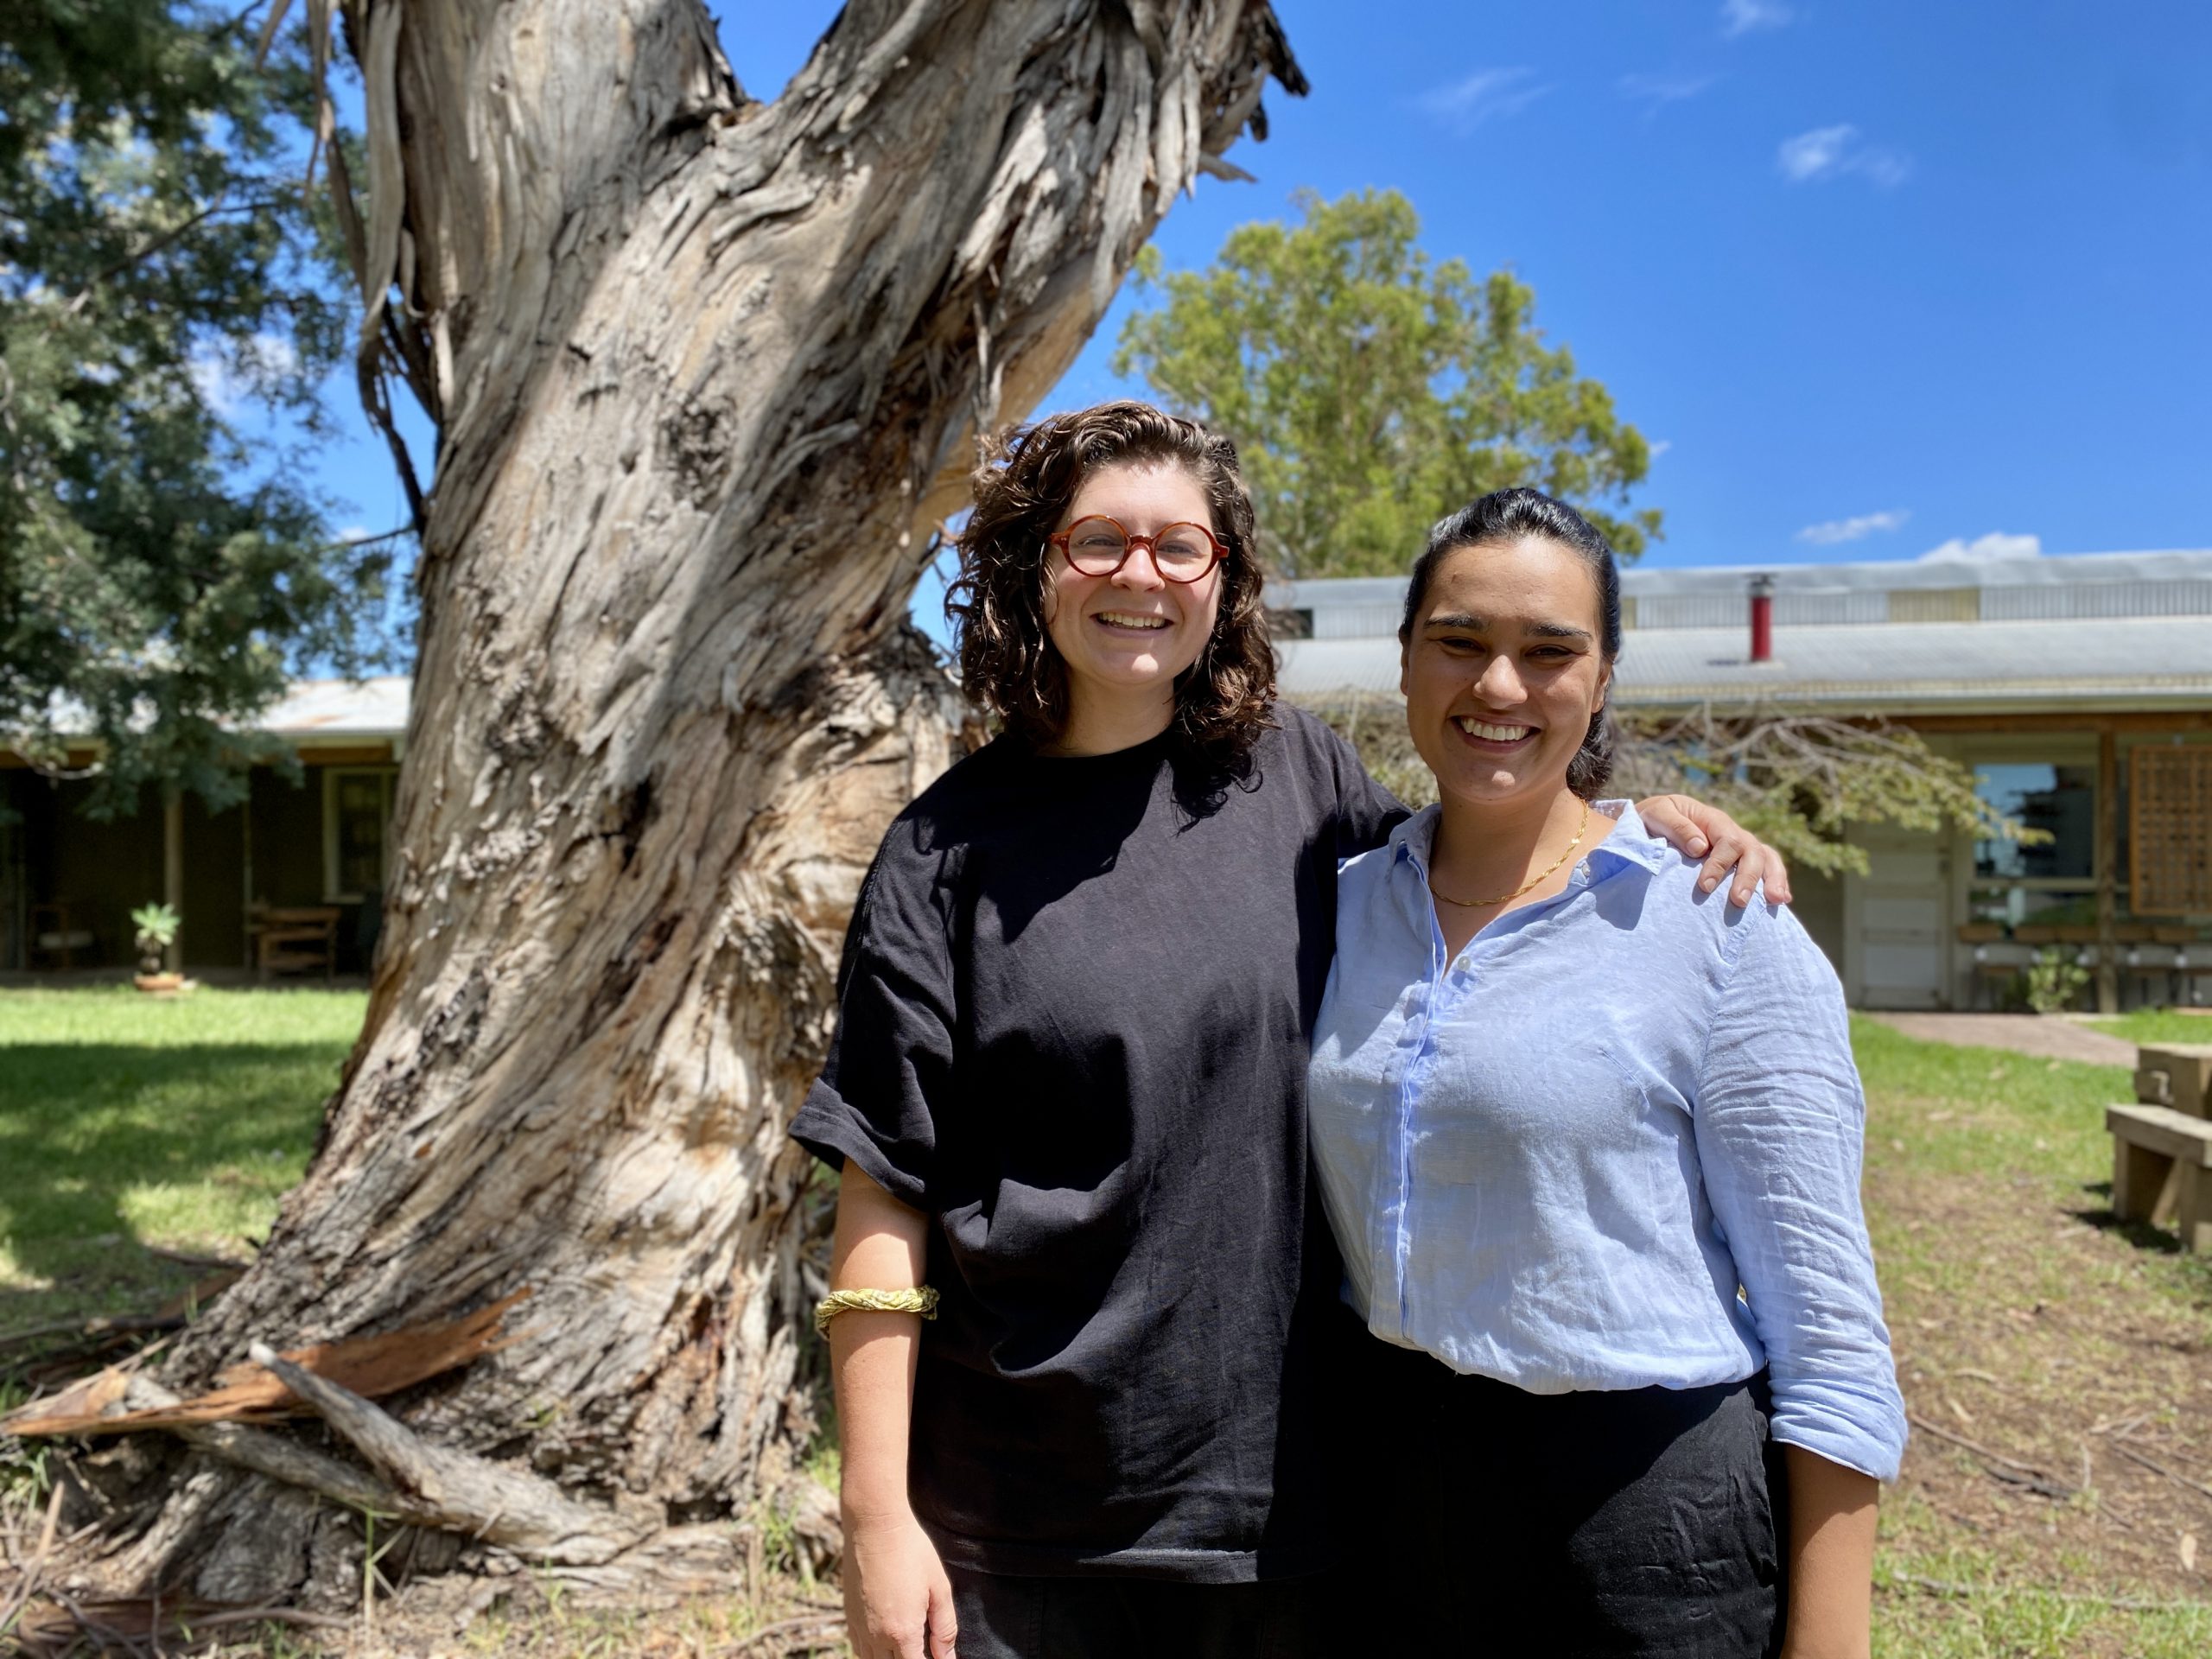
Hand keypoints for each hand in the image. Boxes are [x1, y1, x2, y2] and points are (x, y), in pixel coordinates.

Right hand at [843, 1506, 957, 1658]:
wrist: (875, 1524)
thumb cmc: (912, 1550)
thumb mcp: (939, 1587)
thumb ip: (945, 1627)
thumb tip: (947, 1657)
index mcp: (903, 1631)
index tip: (938, 1655)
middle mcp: (877, 1636)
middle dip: (912, 1658)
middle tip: (926, 1646)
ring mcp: (860, 1628)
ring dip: (892, 1658)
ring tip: (908, 1643)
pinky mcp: (849, 1617)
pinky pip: (859, 1649)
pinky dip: (874, 1652)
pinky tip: (888, 1638)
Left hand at [1636, 794, 1792, 908]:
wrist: (1652, 823)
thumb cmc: (1653, 819)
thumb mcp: (1657, 814)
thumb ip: (1676, 827)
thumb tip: (1700, 847)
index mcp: (1713, 820)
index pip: (1727, 841)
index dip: (1719, 864)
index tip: (1705, 886)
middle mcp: (1731, 832)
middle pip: (1752, 851)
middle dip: (1748, 877)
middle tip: (1738, 901)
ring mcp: (1739, 847)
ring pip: (1766, 858)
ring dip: (1773, 879)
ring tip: (1775, 901)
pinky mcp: (1740, 860)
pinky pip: (1766, 867)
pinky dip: (1776, 881)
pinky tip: (1782, 900)